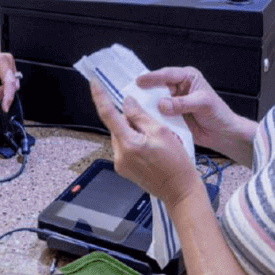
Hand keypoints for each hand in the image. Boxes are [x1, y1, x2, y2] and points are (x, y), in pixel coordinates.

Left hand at [0, 49, 19, 111]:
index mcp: (2, 61)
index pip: (9, 81)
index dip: (8, 96)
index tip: (5, 107)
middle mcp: (8, 62)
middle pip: (10, 85)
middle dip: (0, 95)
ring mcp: (9, 65)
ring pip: (10, 86)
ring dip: (0, 93)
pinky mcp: (8, 70)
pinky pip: (8, 83)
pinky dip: (1, 89)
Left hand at [89, 80, 199, 206]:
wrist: (180, 191)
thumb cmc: (176, 164)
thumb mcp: (162, 132)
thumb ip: (141, 116)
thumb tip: (127, 103)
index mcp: (128, 143)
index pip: (108, 114)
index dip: (99, 96)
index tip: (94, 83)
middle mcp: (120, 155)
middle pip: (117, 126)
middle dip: (130, 119)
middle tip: (151, 122)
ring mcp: (121, 164)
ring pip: (122, 136)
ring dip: (134, 132)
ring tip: (154, 139)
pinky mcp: (124, 170)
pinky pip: (125, 148)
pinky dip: (135, 143)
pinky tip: (151, 148)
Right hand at [136, 66, 256, 165]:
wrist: (223, 134)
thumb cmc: (218, 114)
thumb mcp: (202, 104)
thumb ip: (182, 103)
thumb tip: (161, 104)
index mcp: (187, 77)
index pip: (167, 74)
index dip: (153, 77)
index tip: (139, 81)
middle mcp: (178, 87)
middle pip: (157, 86)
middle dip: (145, 90)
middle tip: (130, 94)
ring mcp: (172, 102)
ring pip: (155, 100)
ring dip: (146, 104)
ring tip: (132, 107)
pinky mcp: (170, 115)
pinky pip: (157, 114)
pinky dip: (151, 116)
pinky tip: (142, 118)